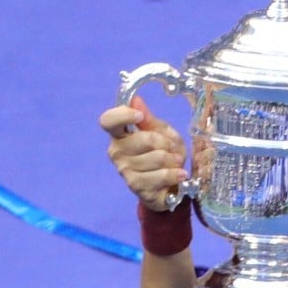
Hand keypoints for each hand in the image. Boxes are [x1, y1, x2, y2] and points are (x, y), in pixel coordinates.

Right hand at [99, 97, 187, 212]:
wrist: (167, 185)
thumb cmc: (161, 154)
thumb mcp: (160, 132)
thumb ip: (149, 118)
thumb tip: (136, 100)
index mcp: (119, 134)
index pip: (108, 120)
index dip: (123, 115)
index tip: (140, 117)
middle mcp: (116, 152)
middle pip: (144, 138)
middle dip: (166, 142)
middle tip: (172, 148)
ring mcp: (125, 171)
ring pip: (157, 158)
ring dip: (174, 159)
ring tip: (176, 163)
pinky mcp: (136, 187)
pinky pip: (162, 176)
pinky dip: (176, 174)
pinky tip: (180, 175)